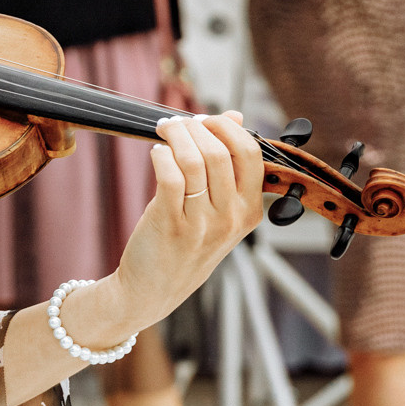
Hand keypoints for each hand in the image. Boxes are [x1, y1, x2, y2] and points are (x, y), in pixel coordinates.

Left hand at [109, 112, 261, 321]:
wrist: (153, 289)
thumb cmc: (185, 244)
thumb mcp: (218, 209)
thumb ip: (230, 165)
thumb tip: (235, 116)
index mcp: (249, 211)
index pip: (251, 154)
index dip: (227, 128)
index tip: (206, 120)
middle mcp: (230, 219)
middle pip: (220, 152)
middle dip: (196, 127)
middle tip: (178, 124)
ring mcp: (202, 224)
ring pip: (195, 161)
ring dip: (176, 136)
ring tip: (164, 130)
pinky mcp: (171, 225)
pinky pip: (170, 176)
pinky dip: (161, 156)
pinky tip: (156, 153)